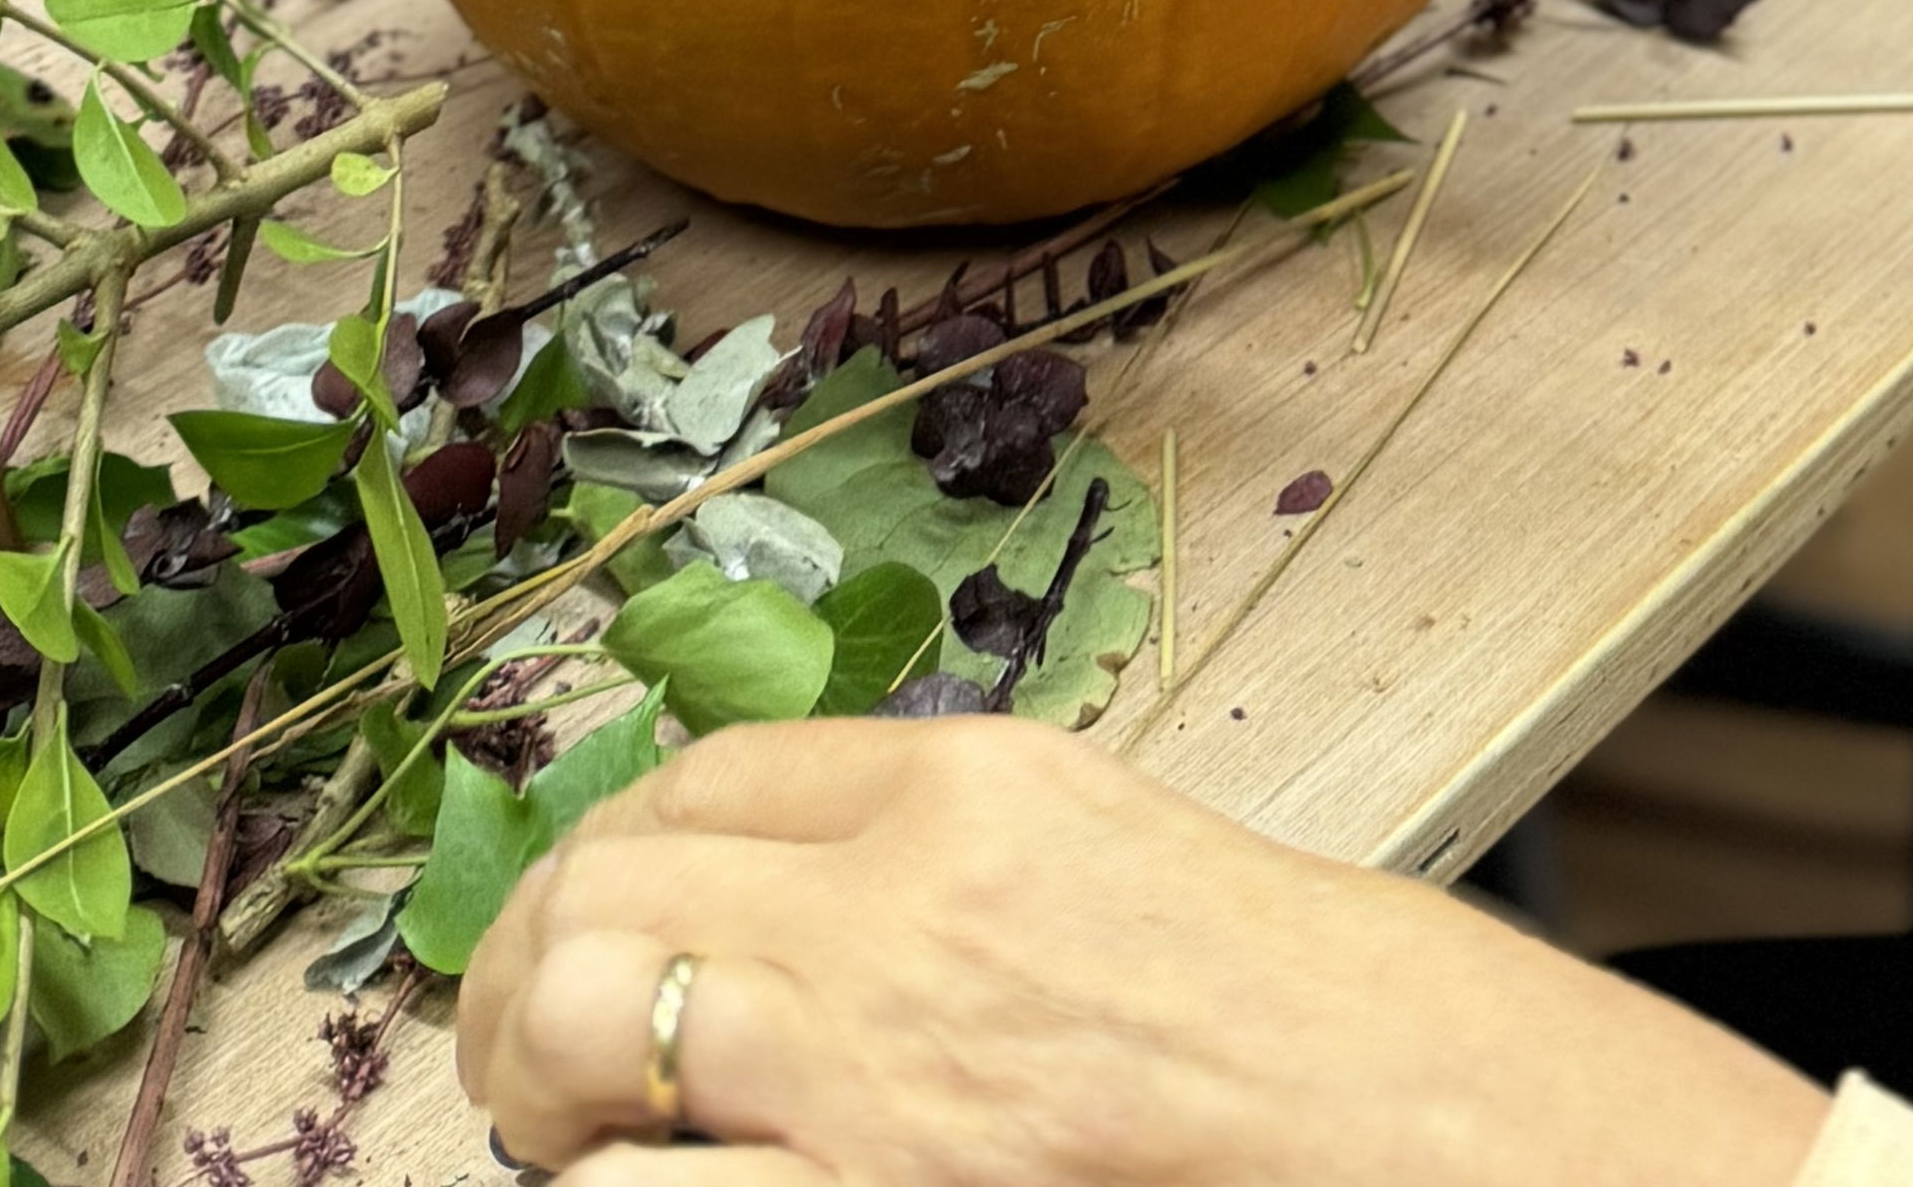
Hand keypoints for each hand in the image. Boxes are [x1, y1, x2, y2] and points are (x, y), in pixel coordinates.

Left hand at [458, 719, 1826, 1186]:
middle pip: (608, 888)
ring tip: (555, 1136)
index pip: (701, 775)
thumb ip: (938, 858)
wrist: (1386, 1116)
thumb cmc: (1269, 1011)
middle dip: (526, 978)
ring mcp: (881, 1068)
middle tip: (530, 1058)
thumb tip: (763, 888)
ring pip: (593, 1021)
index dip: (606, 848)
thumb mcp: (1097, 857)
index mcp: (967, 794)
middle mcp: (904, 905)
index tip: (581, 917)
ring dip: (539, 1085)